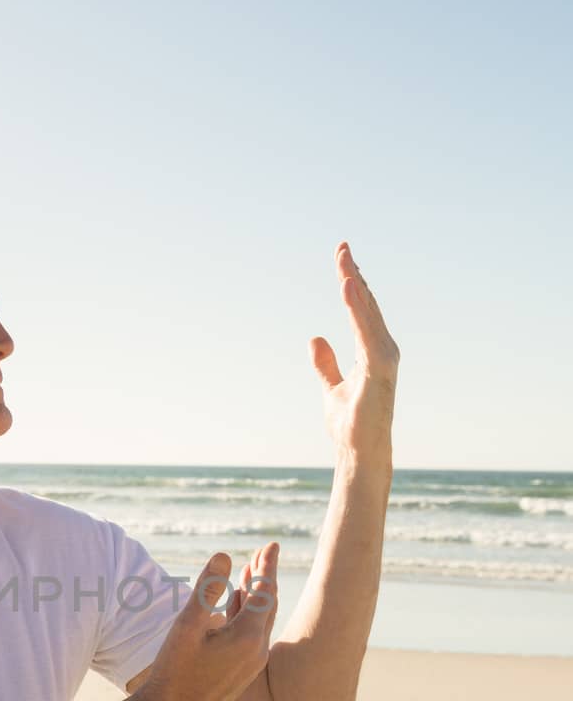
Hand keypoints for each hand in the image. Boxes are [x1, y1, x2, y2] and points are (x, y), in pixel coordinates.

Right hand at [129, 542, 279, 700]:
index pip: (265, 592)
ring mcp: (251, 665)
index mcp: (247, 638)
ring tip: (250, 572)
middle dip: (265, 576)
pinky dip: (246, 615)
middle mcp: (257, 651)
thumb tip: (224, 555)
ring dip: (255, 596)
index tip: (272, 545)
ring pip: (259, 621)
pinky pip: (251, 635)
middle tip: (266, 552)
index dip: (268, 566)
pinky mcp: (242, 673)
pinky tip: (235, 604)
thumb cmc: (173, 672)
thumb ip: (206, 589)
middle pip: (267, 604)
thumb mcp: (187, 626)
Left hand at [310, 243, 399, 459]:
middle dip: (354, 274)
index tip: (342, 257)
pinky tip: (348, 288)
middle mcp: (383, 350)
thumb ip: (326, 364)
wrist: (359, 453)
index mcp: (373, 351)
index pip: (361, 310)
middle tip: (342, 247)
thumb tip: (316, 338)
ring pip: (368, 314)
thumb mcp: (333, 388)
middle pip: (366, 305)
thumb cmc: (351, 425)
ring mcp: (383, 359)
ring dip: (356, 286)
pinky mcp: (378, 369)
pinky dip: (357, 309)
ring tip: (343, 260)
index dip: (352, 283)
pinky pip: (366, 331)